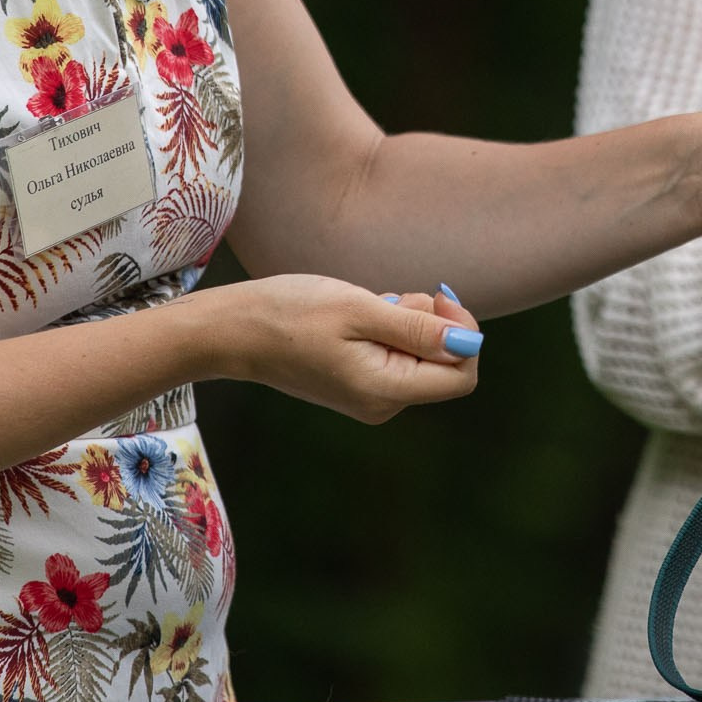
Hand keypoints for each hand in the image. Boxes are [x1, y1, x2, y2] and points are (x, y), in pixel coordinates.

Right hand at [205, 274, 481, 424]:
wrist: (232, 331)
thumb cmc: (290, 314)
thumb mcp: (359, 310)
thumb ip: (417, 328)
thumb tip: (470, 344)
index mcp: (385, 390)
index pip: (462, 374)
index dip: (463, 333)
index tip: (437, 297)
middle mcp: (383, 403)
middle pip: (443, 362)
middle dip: (429, 322)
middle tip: (390, 297)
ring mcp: (370, 396)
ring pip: (419, 354)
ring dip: (406, 320)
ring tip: (367, 305)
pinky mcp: (357, 384)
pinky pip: (395, 354)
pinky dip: (388, 328)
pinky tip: (357, 315)